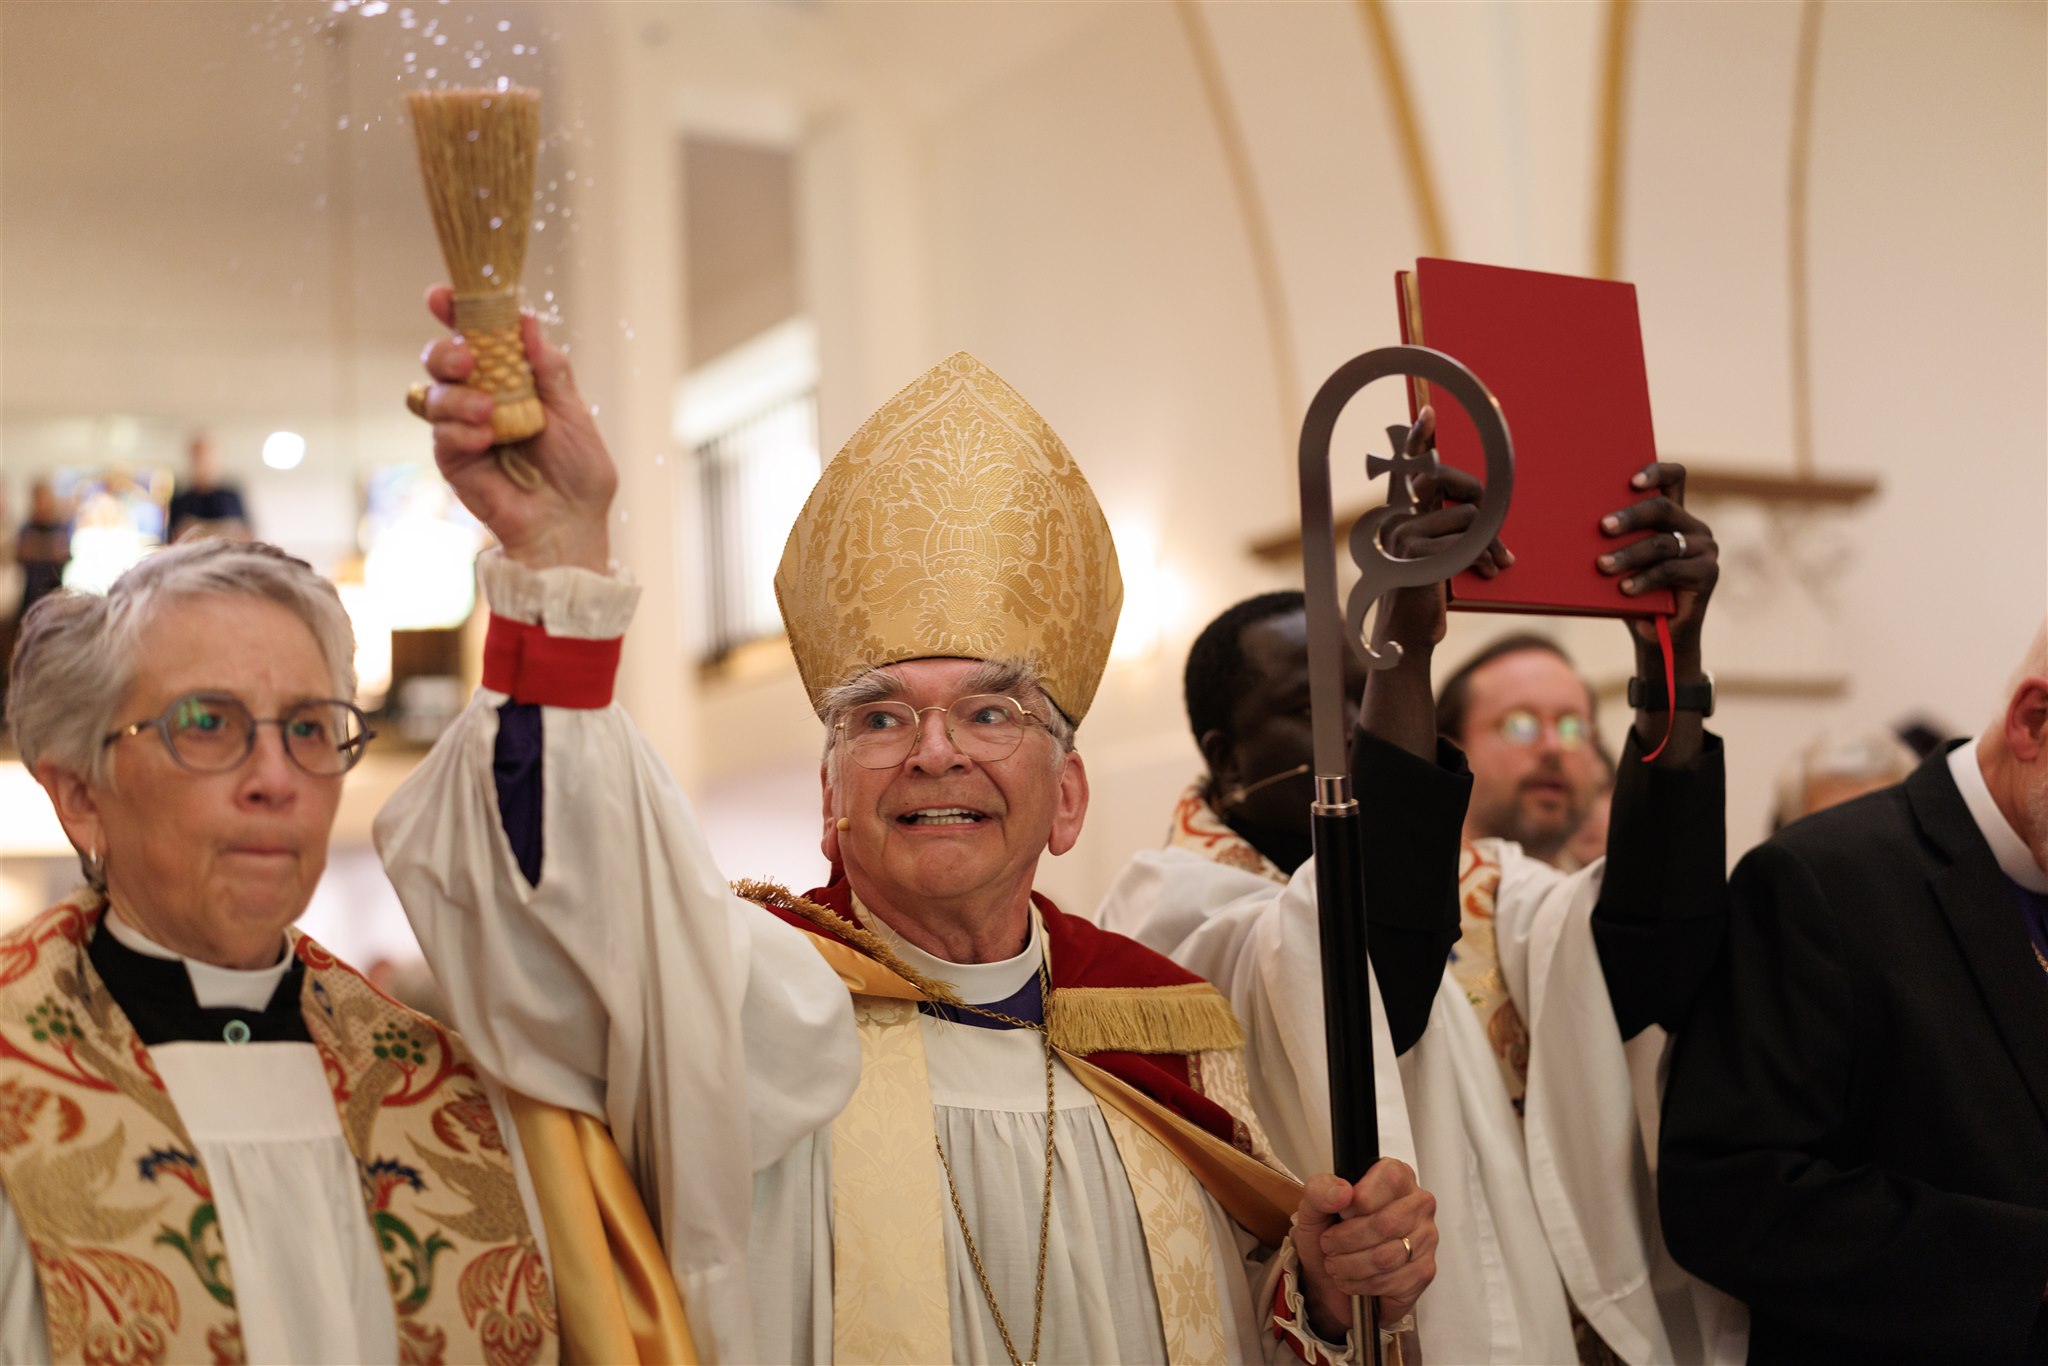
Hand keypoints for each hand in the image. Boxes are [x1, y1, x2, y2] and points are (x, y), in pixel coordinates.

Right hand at [417, 284, 617, 571]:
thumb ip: (549, 370)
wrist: (571, 525)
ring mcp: (462, 427)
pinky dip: (458, 431)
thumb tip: (527, 320)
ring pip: (433, 392)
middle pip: (442, 357)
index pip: (476, 334)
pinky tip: (484, 439)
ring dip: (457, 396)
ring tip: (488, 413)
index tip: (442, 295)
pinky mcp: (452, 458)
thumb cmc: (579, 473)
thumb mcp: (573, 414)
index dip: (455, 311)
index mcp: (511, 378)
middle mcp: (481, 396)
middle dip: (446, 349)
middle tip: (467, 357)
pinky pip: (439, 433)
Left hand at [1293, 1159, 1437, 1340]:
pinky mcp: (1424, 1271)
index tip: (1340, 1214)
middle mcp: (1418, 1203)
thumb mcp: (1313, 1205)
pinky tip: (1353, 1279)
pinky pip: (1395, 1282)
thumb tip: (1343, 1191)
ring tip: (1336, 1263)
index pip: (1388, 1181)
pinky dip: (1364, 1284)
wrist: (1326, 1272)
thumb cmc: (1327, 1231)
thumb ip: (1321, 1190)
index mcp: (1396, 1176)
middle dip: (1346, 1240)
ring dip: (1351, 1265)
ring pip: (1388, 1257)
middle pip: (1386, 1223)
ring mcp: (1426, 1238)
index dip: (1357, 1203)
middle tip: (1329, 1244)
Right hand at [1375, 406, 1513, 657]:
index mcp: (1403, 515)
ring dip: (1491, 543)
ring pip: (1469, 515)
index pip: (1409, 469)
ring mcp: (1403, 533)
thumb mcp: (1443, 557)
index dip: (1418, 440)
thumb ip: (1453, 528)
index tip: (1427, 413)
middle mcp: (1398, 518)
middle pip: (1447, 480)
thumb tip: (1482, 511)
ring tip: (1495, 567)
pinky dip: (1483, 556)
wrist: (1409, 639)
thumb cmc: (1428, 598)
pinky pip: (1468, 538)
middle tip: (1499, 540)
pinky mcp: (1416, 551)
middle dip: (1481, 500)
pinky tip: (1484, 575)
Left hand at [1597, 461, 1717, 671]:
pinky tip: (1624, 589)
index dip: (1655, 472)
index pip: (1673, 477)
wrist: (1657, 637)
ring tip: (1601, 565)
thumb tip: (1571, 520)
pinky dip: (1644, 579)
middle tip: (1603, 527)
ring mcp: (1703, 549)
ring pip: (1662, 543)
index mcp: (1673, 515)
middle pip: (1663, 508)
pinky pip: (1671, 571)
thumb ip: (1612, 539)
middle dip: (1630, 516)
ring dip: (1628, 554)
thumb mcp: (1619, 561)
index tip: (1631, 481)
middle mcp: (1693, 527)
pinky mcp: (1707, 573)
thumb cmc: (1629, 592)